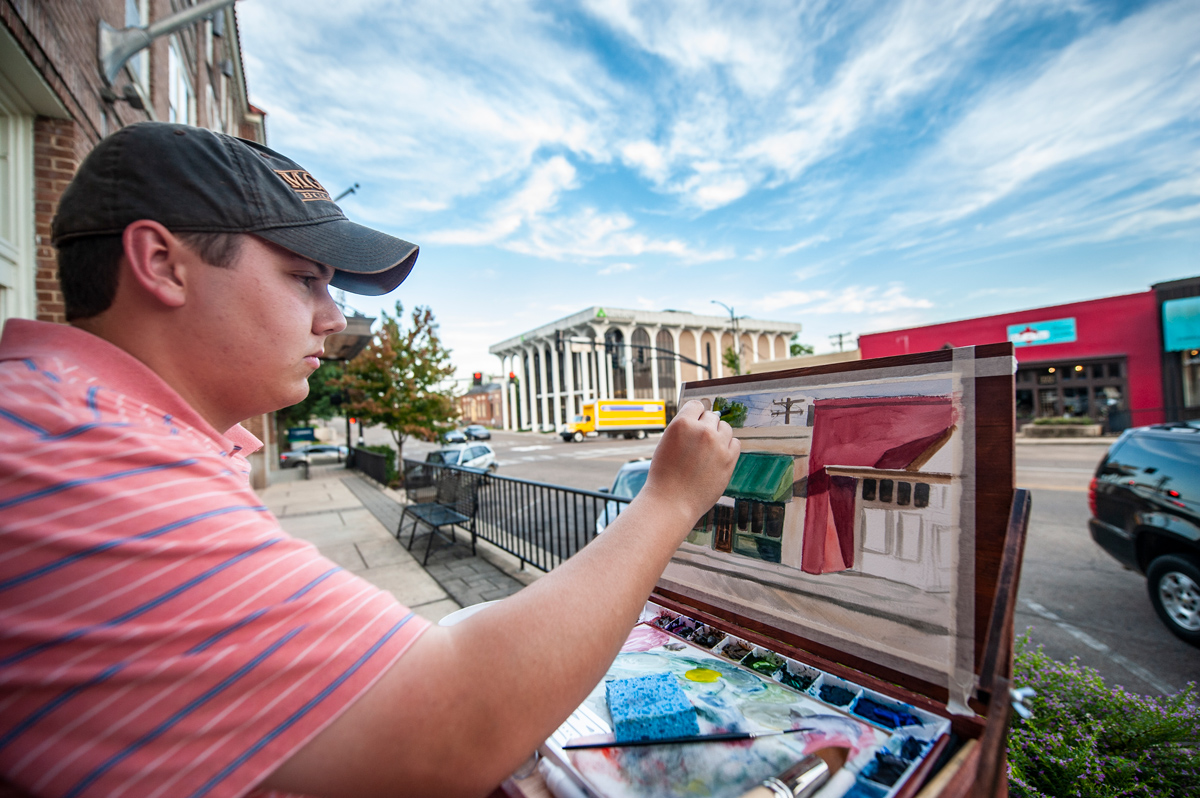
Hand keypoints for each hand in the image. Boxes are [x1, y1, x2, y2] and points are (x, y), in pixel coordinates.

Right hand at [641, 399, 739, 527]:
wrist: (671, 501)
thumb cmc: (665, 475)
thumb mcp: (667, 443)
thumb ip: (685, 429)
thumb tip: (701, 418)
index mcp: (682, 423)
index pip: (696, 405)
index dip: (695, 415)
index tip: (694, 425)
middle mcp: (702, 430)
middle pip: (712, 416)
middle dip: (705, 426)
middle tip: (698, 443)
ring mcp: (717, 444)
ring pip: (725, 427)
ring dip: (718, 435)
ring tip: (707, 451)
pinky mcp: (729, 459)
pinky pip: (735, 443)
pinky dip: (728, 447)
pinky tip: (717, 457)